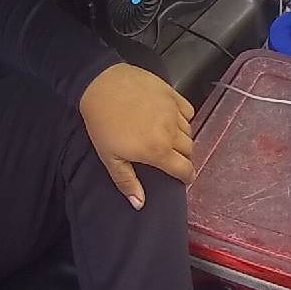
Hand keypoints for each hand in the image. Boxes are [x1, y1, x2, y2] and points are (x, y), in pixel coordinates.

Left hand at [79, 63, 195, 208]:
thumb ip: (127, 181)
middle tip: (170, 157)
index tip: (184, 178)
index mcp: (157, 150)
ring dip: (182, 137)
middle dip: (182, 157)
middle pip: (189, 150)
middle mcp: (170, 131)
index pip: (184, 169)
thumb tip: (139, 203)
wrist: (101, 85)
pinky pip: (188, 110)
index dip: (186, 177)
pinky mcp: (172, 94)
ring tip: (168, 137)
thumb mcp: (109, 157)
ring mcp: (173, 111)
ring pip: (189, 130)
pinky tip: (171, 118)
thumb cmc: (102, 121)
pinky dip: (183, 117)